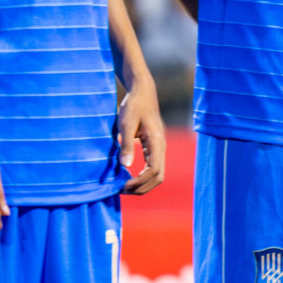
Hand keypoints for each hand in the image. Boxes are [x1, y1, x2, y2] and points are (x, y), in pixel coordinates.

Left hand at [117, 78, 166, 194]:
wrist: (142, 92)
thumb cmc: (134, 105)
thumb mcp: (126, 123)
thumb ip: (126, 144)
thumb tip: (125, 166)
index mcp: (156, 141)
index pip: (154, 170)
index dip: (139, 182)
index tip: (123, 185)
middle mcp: (161, 147)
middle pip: (158, 177)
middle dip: (141, 187)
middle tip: (122, 190)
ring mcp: (158, 148)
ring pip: (157, 174)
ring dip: (142, 184)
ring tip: (124, 187)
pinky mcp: (153, 147)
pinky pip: (152, 168)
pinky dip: (142, 177)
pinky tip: (128, 177)